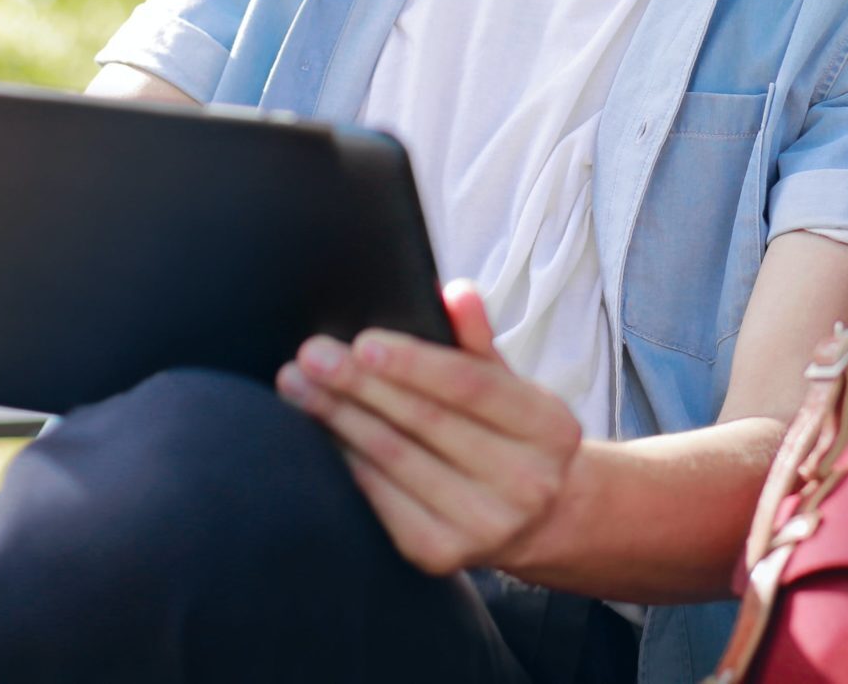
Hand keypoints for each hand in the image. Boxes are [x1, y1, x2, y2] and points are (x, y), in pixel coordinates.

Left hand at [276, 281, 583, 576]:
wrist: (539, 518)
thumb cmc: (512, 434)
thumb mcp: (511, 384)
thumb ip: (478, 340)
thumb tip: (454, 293)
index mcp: (550, 428)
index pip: (471, 386)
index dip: (414, 363)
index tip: (362, 342)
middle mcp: (526, 483)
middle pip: (424, 422)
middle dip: (359, 385)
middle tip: (310, 355)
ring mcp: (485, 525)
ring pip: (393, 460)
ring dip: (338, 418)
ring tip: (298, 387)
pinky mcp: (442, 554)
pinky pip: (378, 497)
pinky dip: (346, 459)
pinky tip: (322, 431)